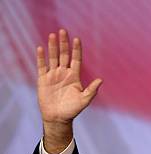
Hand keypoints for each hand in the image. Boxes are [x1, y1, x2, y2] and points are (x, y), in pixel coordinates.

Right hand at [37, 29, 101, 150]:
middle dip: (64, 43)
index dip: (76, 49)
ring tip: (52, 35)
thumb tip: (101, 80)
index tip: (77, 39)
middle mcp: (64, 73)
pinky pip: (42, 66)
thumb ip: (92, 90)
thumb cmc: (72, 109)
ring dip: (52, 47)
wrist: (58, 117)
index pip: (76, 59)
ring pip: (53, 57)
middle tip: (63, 31)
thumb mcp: (84, 100)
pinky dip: (41, 57)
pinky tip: (41, 48)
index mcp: (74, 76)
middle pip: (64, 55)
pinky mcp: (43, 79)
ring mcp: (53, 75)